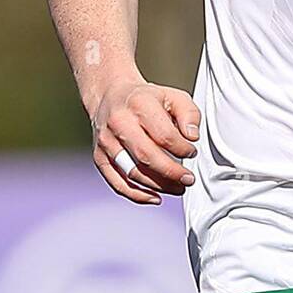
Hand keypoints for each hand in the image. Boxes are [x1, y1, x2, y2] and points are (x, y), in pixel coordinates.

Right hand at [91, 73, 200, 204]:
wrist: (110, 96)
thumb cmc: (146, 99)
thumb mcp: (172, 96)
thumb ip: (189, 113)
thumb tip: (192, 136)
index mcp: (139, 104)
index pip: (163, 135)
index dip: (182, 148)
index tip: (192, 152)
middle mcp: (119, 123)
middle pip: (146, 156)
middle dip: (171, 172)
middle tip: (188, 180)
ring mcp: (107, 142)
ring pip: (132, 172)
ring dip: (158, 186)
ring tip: (178, 188)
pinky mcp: (99, 157)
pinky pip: (117, 183)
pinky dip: (137, 195)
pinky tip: (155, 197)